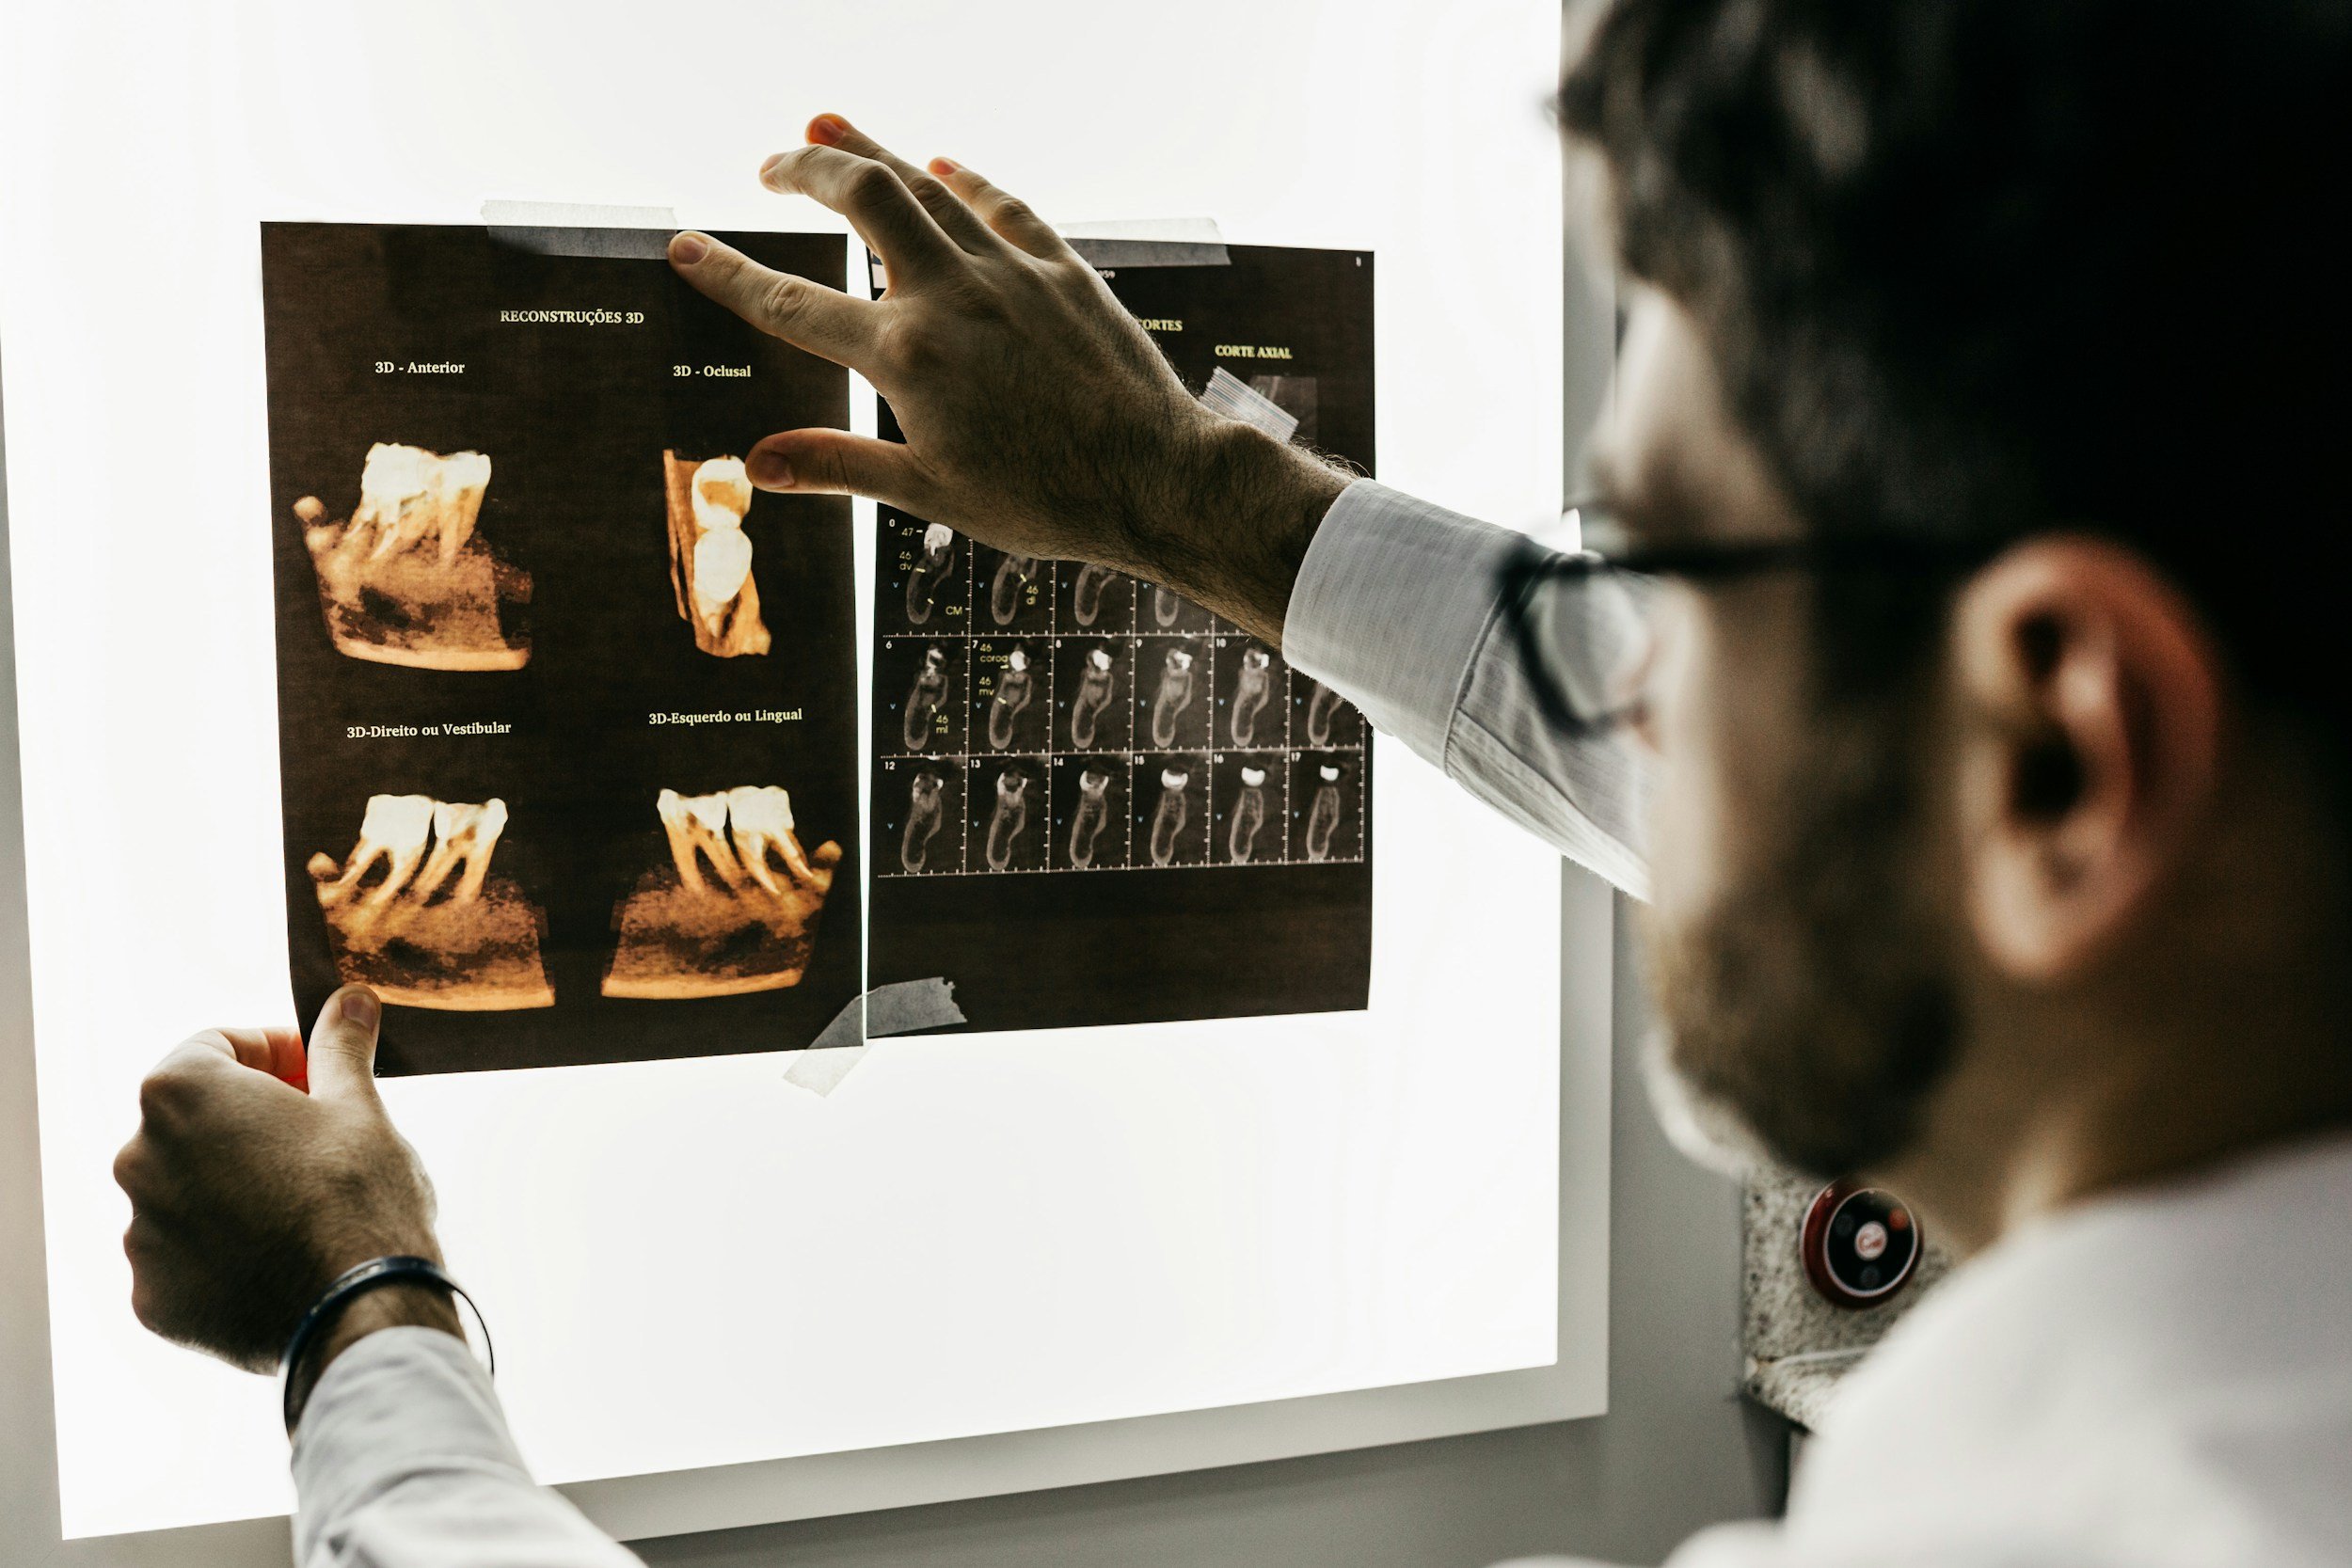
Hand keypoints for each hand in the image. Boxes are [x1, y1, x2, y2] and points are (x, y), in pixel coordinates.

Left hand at [113, 987, 457, 1376]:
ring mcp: (140, 1234)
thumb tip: (351, 999)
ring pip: (188, 1189)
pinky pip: (185, 1255)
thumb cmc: (359, 1197)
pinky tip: (281, 1255)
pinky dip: (223, 1248)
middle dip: (251, 1120)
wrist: (360, 1312)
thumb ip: (339, 1047)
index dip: (274, 1052)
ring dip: (234, 1184)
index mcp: (181, 1094)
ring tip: (304, 1205)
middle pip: (196, 1120)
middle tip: (319, 1137)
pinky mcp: (153, 1296)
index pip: (216, 1046)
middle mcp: (139, 1159)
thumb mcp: (360, 1106)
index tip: (316, 1073)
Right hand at [667, 114, 1351, 643]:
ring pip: (928, 185)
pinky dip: (967, 180)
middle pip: (861, 198)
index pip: (792, 303)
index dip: (729, 273)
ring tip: (827, 128)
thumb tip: (755, 464)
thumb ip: (840, 466)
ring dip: (873, 152)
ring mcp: (1011, 274)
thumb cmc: (1047, 502)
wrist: (1159, 480)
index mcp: (906, 359)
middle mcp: (952, 297)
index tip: (684, 246)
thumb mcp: (932, 495)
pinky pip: (1005, 206)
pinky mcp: (1064, 270)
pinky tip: (944, 165)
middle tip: (769, 163)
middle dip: (804, 168)